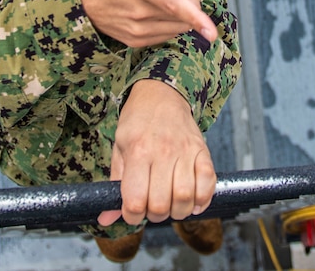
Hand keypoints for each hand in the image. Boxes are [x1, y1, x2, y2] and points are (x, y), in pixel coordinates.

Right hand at [76, 0, 217, 46]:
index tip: (212, 31)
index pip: (171, 4)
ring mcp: (136, 29)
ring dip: (181, 12)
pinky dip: (171, 22)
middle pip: (182, 16)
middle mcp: (138, 12)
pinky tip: (157, 9)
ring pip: (177, 27)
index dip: (195, 17)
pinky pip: (166, 35)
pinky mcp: (135, 40)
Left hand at [97, 80, 215, 226]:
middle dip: (155, 216)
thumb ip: (115, 185)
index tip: (132, 212)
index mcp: (137, 153)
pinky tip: (193, 201)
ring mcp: (185, 151)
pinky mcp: (202, 151)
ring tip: (171, 205)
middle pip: (161, 204)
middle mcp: (162, 152)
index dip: (132, 216)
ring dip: (178, 211)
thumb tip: (105, 219)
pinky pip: (208, 182)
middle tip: (152, 208)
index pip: (135, 201)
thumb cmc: (137, 123)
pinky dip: (202, 199)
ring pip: (186, 197)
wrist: (161, 94)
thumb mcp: (119, 149)